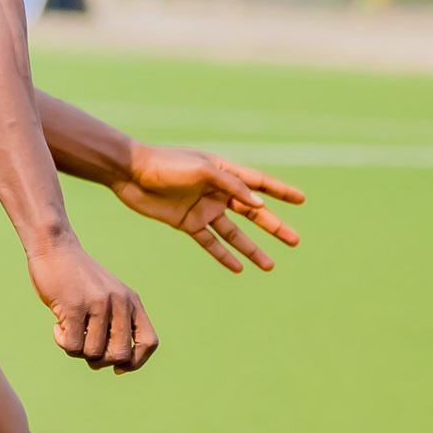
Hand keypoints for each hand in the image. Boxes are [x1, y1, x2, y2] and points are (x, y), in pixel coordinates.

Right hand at [27, 240, 154, 370]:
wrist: (54, 247)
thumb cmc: (77, 278)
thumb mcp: (106, 295)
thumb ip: (115, 323)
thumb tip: (115, 365)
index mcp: (131, 300)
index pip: (149, 342)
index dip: (136, 362)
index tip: (117, 367)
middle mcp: (119, 302)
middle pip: (119, 355)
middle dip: (100, 361)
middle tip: (85, 346)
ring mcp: (98, 304)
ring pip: (93, 353)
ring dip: (77, 350)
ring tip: (68, 330)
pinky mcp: (74, 306)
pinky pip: (72, 346)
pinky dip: (62, 341)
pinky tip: (56, 325)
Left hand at [114, 147, 303, 271]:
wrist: (130, 173)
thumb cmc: (166, 164)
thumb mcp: (202, 170)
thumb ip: (231, 185)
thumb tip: (258, 204)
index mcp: (224, 171)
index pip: (259, 183)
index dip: (281, 191)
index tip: (302, 199)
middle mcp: (217, 191)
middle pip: (252, 213)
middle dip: (274, 226)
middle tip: (295, 240)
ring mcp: (203, 209)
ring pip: (234, 232)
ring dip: (251, 248)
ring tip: (270, 265)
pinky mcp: (187, 223)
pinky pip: (210, 242)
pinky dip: (224, 255)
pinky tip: (239, 268)